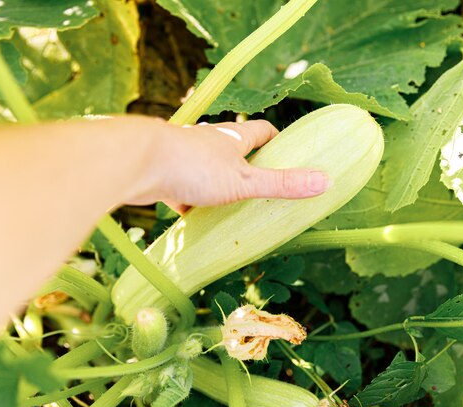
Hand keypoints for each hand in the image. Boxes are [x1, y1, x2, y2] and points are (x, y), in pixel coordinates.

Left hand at [128, 119, 329, 213]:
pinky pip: (184, 190)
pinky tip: (195, 219)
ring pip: (207, 172)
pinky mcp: (165, 175)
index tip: (287, 150)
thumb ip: (282, 184)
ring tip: (231, 208)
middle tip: (262, 187)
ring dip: (218, 186)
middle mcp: (209, 143)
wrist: (137, 163)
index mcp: (232, 137)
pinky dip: (192, 203)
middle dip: (247, 166)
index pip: (261, 131)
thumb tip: (325, 182)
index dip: (276, 139)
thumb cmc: (194, 167)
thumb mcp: (246, 181)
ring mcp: (185, 158)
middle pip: (234, 150)